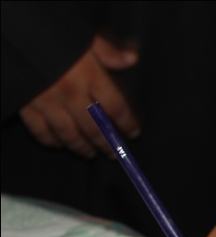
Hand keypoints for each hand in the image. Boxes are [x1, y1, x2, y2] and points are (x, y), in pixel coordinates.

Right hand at [19, 34, 139, 158]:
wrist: (11, 33)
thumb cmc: (50, 33)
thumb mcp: (82, 36)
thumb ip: (106, 50)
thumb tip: (131, 59)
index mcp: (88, 75)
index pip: (115, 107)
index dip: (126, 122)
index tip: (133, 132)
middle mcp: (70, 93)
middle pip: (95, 127)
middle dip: (107, 143)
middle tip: (115, 153)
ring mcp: (47, 102)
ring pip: (69, 134)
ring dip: (82, 147)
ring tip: (91, 153)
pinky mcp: (25, 106)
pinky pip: (40, 130)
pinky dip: (50, 140)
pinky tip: (58, 145)